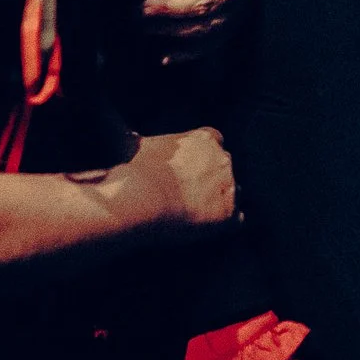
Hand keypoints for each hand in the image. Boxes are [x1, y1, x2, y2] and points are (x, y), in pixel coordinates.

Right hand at [115, 128, 236, 231]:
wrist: (143, 198)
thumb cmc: (137, 170)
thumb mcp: (137, 144)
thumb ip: (140, 137)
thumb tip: (123, 130)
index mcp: (205, 138)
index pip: (214, 142)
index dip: (202, 157)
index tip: (188, 169)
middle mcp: (223, 159)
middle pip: (224, 167)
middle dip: (213, 178)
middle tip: (190, 193)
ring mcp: (229, 186)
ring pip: (233, 193)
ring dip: (220, 201)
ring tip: (197, 213)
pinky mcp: (229, 214)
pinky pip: (236, 220)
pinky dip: (224, 224)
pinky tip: (207, 228)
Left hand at [143, 0, 250, 62]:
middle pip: (203, 7)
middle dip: (167, 10)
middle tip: (139, 9)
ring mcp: (235, 15)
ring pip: (204, 30)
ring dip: (170, 30)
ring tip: (143, 25)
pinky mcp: (228, 31)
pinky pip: (208, 48)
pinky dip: (185, 55)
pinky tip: (162, 57)